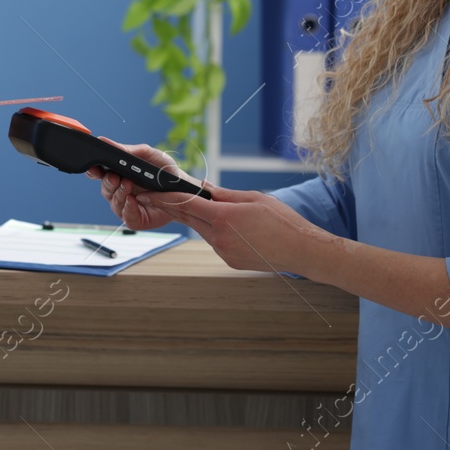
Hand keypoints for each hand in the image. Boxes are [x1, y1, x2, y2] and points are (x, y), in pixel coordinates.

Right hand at [88, 139, 200, 230]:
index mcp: (119, 174)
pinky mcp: (136, 219)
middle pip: (105, 189)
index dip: (94, 171)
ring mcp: (127, 206)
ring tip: (129, 185)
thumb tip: (104, 140)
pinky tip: (133, 201)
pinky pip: (126, 216)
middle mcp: (120, 191)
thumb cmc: (164, 170)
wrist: (184, 188)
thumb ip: (127, 150)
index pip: (99, 173)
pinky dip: (128, 208)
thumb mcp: (147, 154)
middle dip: (108, 182)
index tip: (94, 167)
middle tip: (116, 177)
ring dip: (119, 194)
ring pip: (114, 203)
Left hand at [135, 185, 327, 275]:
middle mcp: (219, 237)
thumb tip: (204, 189)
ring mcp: (223, 252)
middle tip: (153, 197)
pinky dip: (214, 232)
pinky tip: (227, 226)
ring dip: (198, 219)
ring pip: (202, 230)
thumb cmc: (283, 221)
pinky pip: (214, 242)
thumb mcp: (254, 198)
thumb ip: (225, 194)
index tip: (147, 193)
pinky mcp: (229, 261)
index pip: (185, 204)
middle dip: (172, 207)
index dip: (163, 197)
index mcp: (224, 217)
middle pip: (188, 218)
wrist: (302, 251)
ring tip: (203, 207)